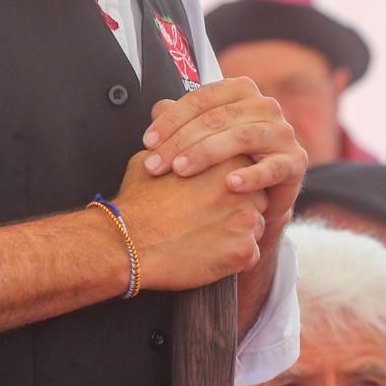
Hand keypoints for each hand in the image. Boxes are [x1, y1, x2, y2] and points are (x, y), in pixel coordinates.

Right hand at [111, 150, 269, 290]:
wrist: (128, 243)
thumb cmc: (138, 204)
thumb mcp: (153, 160)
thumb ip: (176, 145)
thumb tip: (170, 127)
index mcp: (228, 161)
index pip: (246, 171)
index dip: (228, 186)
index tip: (212, 196)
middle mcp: (245, 189)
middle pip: (257, 199)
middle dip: (238, 208)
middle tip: (208, 218)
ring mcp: (247, 221)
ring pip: (255, 228)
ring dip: (237, 233)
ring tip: (205, 237)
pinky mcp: (244, 251)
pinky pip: (249, 255)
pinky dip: (233, 258)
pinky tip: (208, 254)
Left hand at [141, 78, 308, 230]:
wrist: (265, 190)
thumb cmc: (231, 158)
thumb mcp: (206, 136)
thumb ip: (185, 121)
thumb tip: (157, 107)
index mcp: (242, 92)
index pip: (203, 98)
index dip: (172, 119)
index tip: (147, 142)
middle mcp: (266, 106)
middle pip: (218, 117)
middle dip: (181, 141)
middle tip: (154, 164)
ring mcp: (283, 133)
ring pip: (242, 137)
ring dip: (207, 154)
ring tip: (181, 171)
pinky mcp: (296, 162)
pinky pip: (273, 167)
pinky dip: (251, 176)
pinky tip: (230, 184)